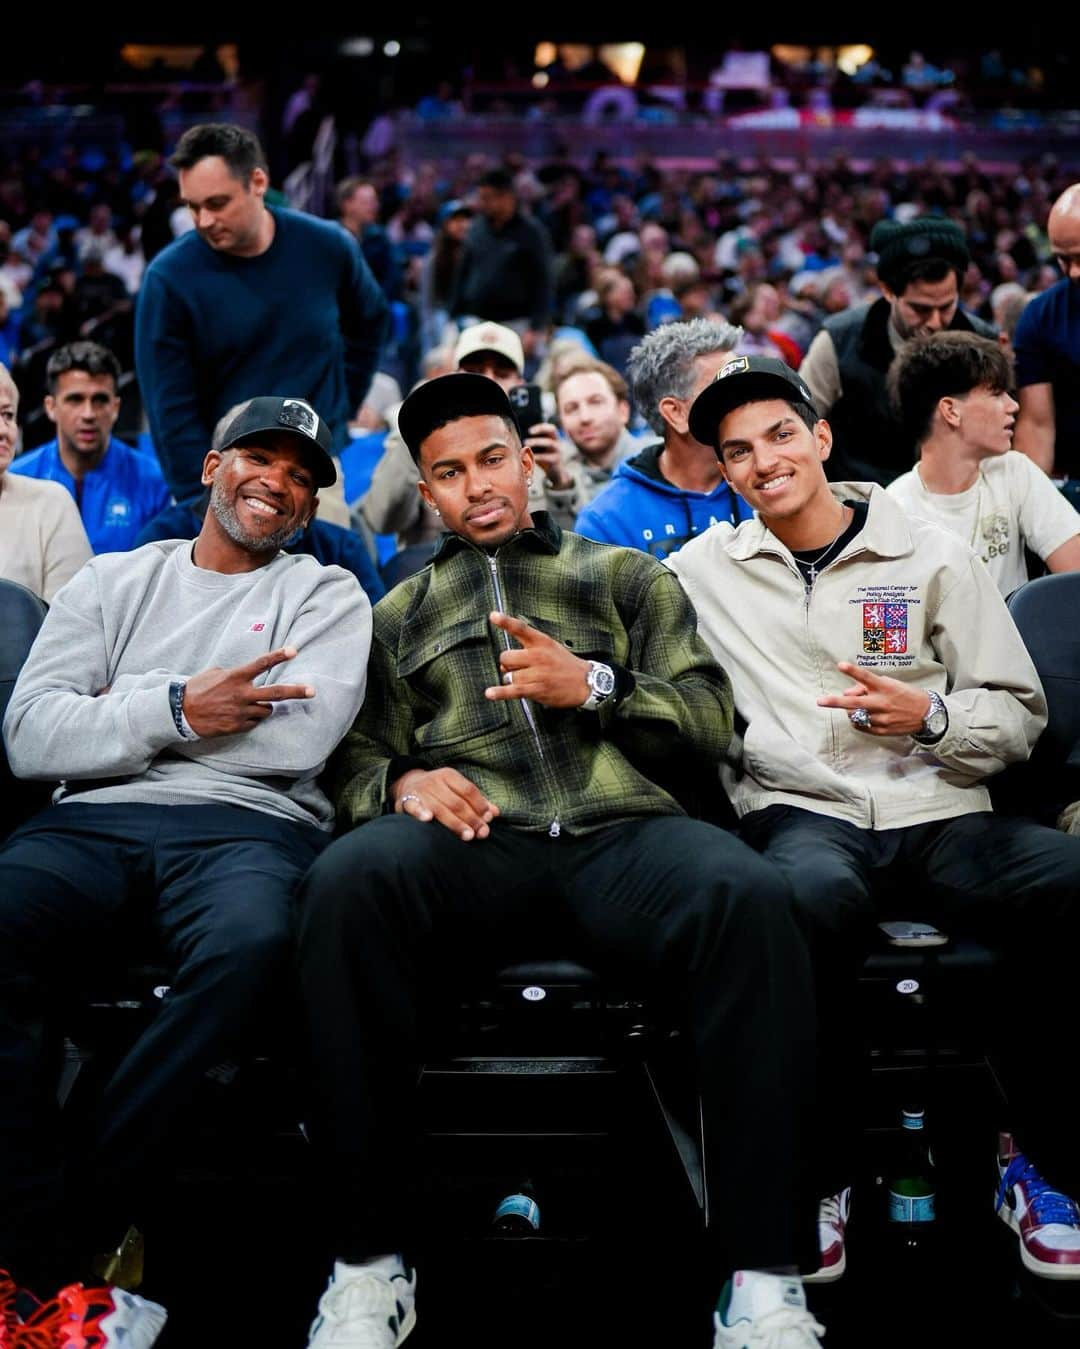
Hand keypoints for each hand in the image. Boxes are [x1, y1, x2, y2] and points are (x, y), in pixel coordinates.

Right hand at [183, 647, 314, 736]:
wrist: (180, 713)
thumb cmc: (197, 690)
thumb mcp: (214, 673)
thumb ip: (234, 673)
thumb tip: (245, 675)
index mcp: (235, 677)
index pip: (261, 664)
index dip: (278, 656)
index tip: (294, 651)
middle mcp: (242, 695)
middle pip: (276, 693)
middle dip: (296, 691)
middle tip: (312, 691)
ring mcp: (241, 712)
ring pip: (267, 710)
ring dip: (264, 707)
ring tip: (250, 705)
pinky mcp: (238, 726)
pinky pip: (254, 721)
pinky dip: (252, 718)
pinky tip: (238, 715)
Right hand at [391, 766, 499, 840]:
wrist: (408, 784)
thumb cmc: (439, 791)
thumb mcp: (456, 790)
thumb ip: (476, 802)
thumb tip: (496, 813)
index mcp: (449, 775)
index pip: (468, 790)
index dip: (480, 805)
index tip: (488, 819)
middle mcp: (434, 781)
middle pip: (456, 802)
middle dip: (471, 819)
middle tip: (481, 833)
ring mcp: (420, 791)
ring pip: (440, 808)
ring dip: (455, 823)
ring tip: (467, 835)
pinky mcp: (406, 800)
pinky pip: (413, 806)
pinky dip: (420, 812)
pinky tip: (428, 819)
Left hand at [484, 612, 590, 708]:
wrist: (586, 682)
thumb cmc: (565, 664)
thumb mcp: (551, 647)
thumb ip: (528, 650)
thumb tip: (503, 664)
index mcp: (542, 641)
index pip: (521, 628)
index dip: (506, 622)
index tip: (493, 615)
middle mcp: (538, 655)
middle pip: (506, 657)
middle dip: (507, 665)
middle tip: (518, 669)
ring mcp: (537, 673)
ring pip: (509, 675)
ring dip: (512, 680)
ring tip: (527, 681)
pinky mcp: (537, 689)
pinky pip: (513, 690)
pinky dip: (500, 693)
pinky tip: (489, 693)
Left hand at [524, 423, 571, 488]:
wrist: (556, 474)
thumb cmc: (544, 459)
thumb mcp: (540, 450)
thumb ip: (533, 443)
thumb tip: (518, 438)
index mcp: (553, 438)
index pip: (550, 427)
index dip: (540, 427)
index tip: (529, 431)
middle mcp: (557, 442)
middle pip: (552, 430)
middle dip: (540, 429)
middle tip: (528, 433)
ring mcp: (558, 451)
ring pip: (549, 443)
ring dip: (536, 442)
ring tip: (525, 444)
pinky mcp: (556, 461)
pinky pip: (546, 457)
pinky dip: (536, 456)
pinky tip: (528, 458)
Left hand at [816, 662, 930, 737]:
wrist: (928, 715)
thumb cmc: (906, 695)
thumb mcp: (890, 684)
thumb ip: (867, 687)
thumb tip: (848, 693)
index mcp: (885, 688)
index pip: (866, 677)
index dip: (853, 671)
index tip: (840, 665)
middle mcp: (882, 703)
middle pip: (854, 703)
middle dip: (835, 702)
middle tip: (819, 701)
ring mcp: (881, 718)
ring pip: (855, 715)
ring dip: (851, 710)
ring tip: (859, 706)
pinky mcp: (882, 730)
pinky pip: (861, 725)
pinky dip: (858, 720)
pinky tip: (864, 716)